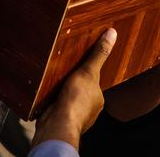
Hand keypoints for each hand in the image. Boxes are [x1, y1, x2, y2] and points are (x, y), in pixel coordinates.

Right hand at [33, 28, 116, 147]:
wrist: (56, 124)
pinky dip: (53, 99)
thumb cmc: (75, 101)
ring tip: (54, 80)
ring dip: (63, 91)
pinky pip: (57, 104)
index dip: (87, 71)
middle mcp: (88, 109)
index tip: (79, 64)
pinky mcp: (59, 117)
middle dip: (74, 82)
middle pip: (82, 89)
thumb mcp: (88, 72)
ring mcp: (73, 114)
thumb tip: (112, 34)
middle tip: (64, 71)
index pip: (94, 81)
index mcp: (98, 98)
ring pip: (69, 97)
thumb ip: (98, 54)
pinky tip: (47, 92)